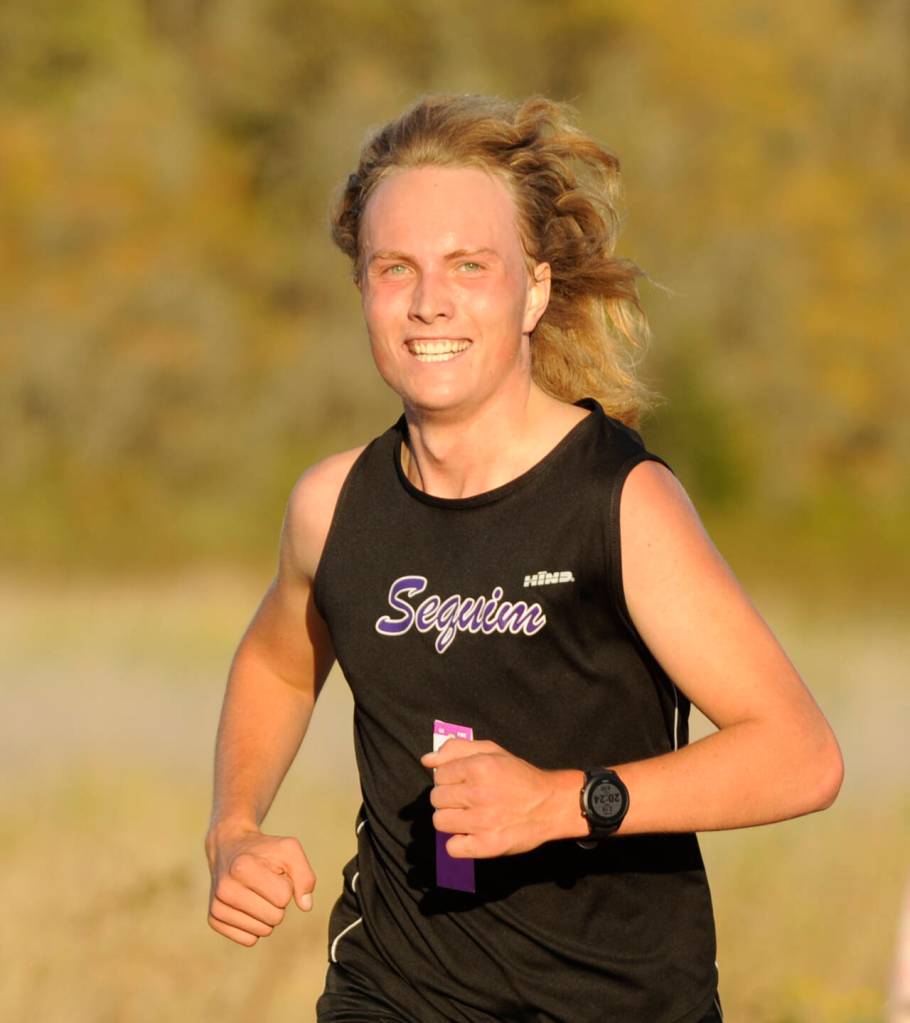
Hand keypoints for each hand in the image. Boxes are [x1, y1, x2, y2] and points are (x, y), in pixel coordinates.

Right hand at [204, 822, 316, 946]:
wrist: (230, 847)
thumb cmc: (264, 850)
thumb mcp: (289, 850)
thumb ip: (305, 876)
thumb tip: (306, 906)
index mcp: (243, 868)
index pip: (284, 896)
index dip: (286, 885)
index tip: (275, 873)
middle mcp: (226, 888)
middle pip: (275, 917)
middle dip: (279, 903)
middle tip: (267, 885)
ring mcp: (217, 905)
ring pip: (263, 931)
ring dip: (267, 915)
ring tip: (257, 893)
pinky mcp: (214, 919)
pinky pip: (248, 940)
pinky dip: (255, 926)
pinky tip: (248, 906)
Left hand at [419, 738, 584, 857]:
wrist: (550, 805)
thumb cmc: (517, 776)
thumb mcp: (491, 751)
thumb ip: (456, 749)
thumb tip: (426, 760)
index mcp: (479, 766)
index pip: (438, 775)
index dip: (449, 778)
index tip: (464, 782)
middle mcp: (478, 793)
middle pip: (436, 798)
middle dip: (449, 798)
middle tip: (468, 799)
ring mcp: (482, 822)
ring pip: (440, 822)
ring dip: (451, 819)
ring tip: (469, 815)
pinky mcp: (487, 846)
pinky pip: (452, 848)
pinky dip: (459, 843)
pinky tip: (472, 833)